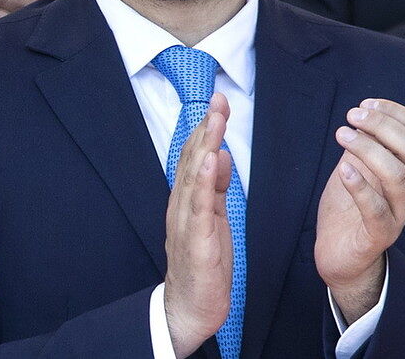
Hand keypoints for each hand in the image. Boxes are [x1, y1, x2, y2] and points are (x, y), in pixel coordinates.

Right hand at [163, 94, 234, 358]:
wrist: (191, 306)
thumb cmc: (203, 263)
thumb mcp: (214, 218)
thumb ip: (215, 187)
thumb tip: (222, 154)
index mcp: (188, 199)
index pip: (197, 156)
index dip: (207, 128)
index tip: (219, 101)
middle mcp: (182, 204)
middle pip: (194, 159)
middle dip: (207, 128)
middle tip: (217, 99)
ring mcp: (187, 221)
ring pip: (195, 177)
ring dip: (205, 146)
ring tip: (214, 120)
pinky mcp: (196, 240)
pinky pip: (200, 206)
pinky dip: (205, 181)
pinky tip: (213, 161)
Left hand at [316, 99, 404, 323]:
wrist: (338, 256)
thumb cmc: (346, 209)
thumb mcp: (353, 168)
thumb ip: (361, 147)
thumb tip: (361, 114)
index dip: (396, 113)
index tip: (366, 103)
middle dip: (382, 125)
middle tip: (351, 115)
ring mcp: (396, 214)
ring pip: (398, 175)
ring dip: (368, 149)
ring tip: (341, 135)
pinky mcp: (379, 236)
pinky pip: (377, 210)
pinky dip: (361, 187)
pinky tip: (343, 170)